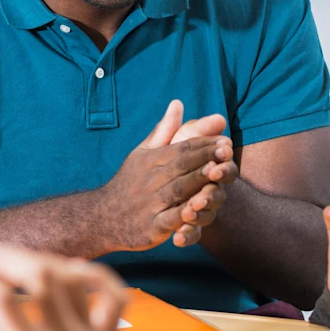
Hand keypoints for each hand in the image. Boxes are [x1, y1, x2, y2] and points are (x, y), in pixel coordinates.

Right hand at [96, 100, 237, 251]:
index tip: (224, 139)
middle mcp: (151, 180)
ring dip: (198, 181)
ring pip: (178, 190)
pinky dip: (184, 216)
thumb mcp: (142, 153)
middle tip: (227, 150)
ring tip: (217, 172)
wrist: (103, 217)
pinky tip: (200, 209)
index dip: (203, 143)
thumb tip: (178, 103)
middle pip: (181, 166)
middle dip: (205, 157)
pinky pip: (169, 220)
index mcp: (151, 160)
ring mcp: (151, 204)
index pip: (181, 148)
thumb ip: (165, 131)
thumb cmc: (130, 182)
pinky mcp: (151, 227)